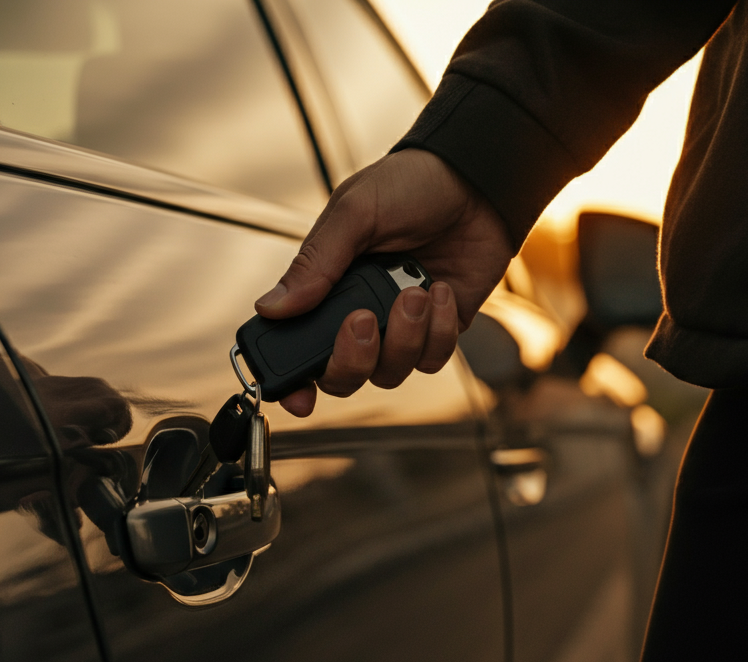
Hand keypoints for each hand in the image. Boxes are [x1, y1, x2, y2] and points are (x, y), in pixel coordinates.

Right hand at [254, 148, 514, 415]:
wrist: (475, 180)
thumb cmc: (410, 186)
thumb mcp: (353, 213)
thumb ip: (314, 264)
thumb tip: (272, 307)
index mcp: (328, 289)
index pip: (300, 348)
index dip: (294, 381)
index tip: (298, 396)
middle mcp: (360, 315)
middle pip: (344, 376)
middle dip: (353, 358)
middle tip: (363, 320)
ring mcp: (400, 327)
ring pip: (390, 372)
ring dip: (403, 336)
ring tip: (415, 290)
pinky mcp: (439, 330)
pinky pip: (432, 357)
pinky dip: (437, 329)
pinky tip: (440, 289)